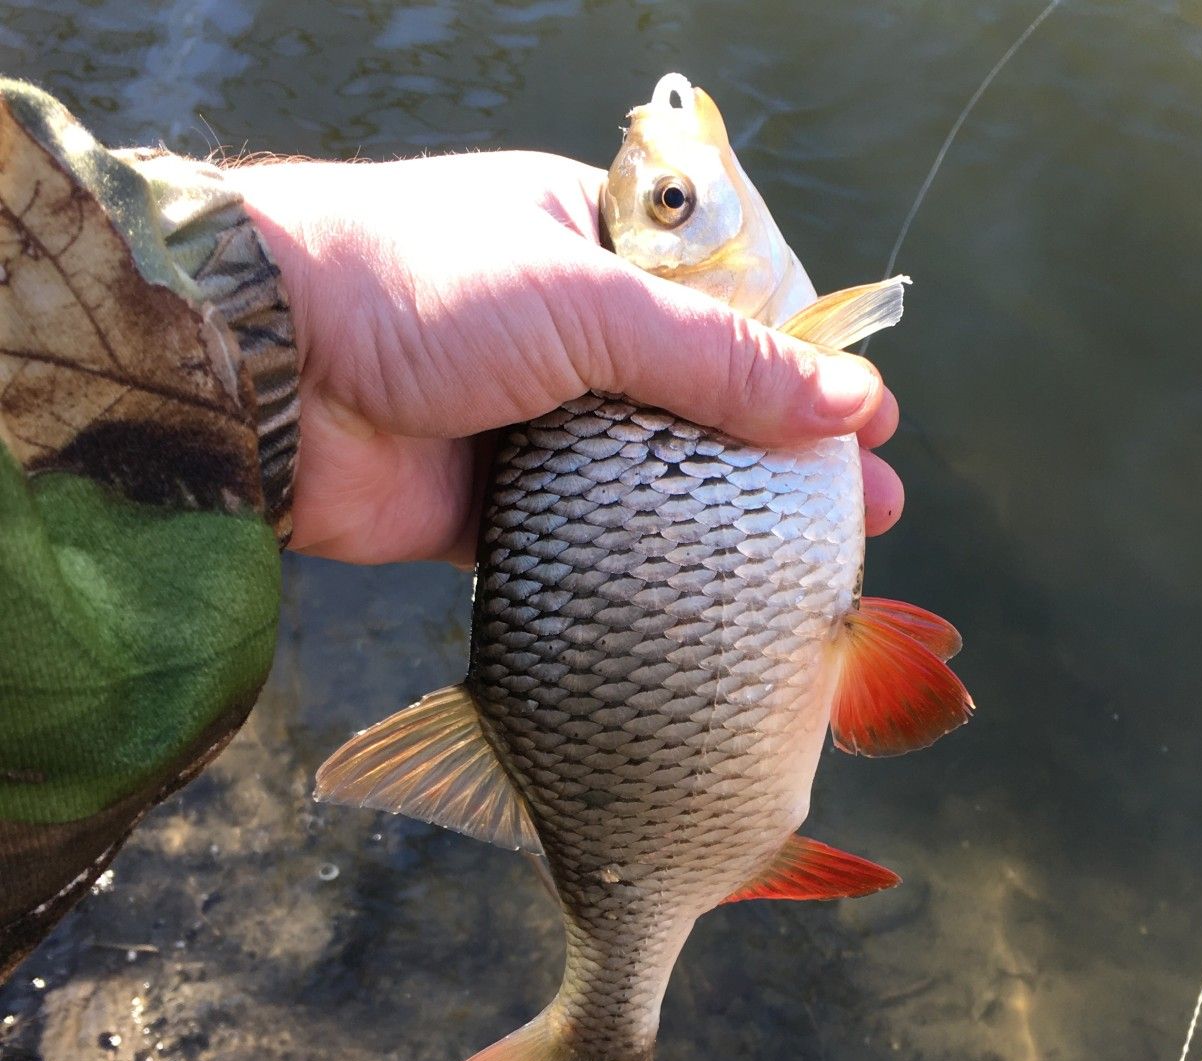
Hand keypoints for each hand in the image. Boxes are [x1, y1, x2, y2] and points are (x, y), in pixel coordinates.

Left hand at [234, 151, 904, 564]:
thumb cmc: (415, 288)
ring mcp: (536, 424)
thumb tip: (849, 402)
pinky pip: (594, 540)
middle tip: (866, 506)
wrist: (257, 376)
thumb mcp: (587, 301)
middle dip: (786, 453)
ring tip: (813, 561)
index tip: (867, 418)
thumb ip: (718, 358)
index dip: (805, 361)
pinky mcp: (499, 507)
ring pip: (656, 475)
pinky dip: (648, 568)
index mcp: (592, 245)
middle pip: (705, 398)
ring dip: (728, 518)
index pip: (729, 302)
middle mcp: (570, 332)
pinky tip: (710, 597)